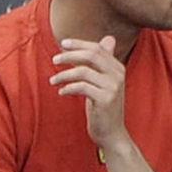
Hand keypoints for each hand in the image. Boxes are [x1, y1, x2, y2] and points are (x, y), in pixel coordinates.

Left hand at [50, 35, 128, 149]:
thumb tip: (108, 38)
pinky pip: (82, 87)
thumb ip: (102, 63)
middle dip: (70, 55)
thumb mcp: (103, 82)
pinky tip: (61, 92)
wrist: (112, 133)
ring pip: (83, 71)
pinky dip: (68, 88)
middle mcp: (118, 75)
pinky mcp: (106, 99)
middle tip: (54, 60)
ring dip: (64, 75)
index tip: (62, 43)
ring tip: (53, 81)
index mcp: (117, 68)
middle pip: (91, 55)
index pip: (97, 48)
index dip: (79, 44)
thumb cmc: (103, 107)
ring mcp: (113, 87)